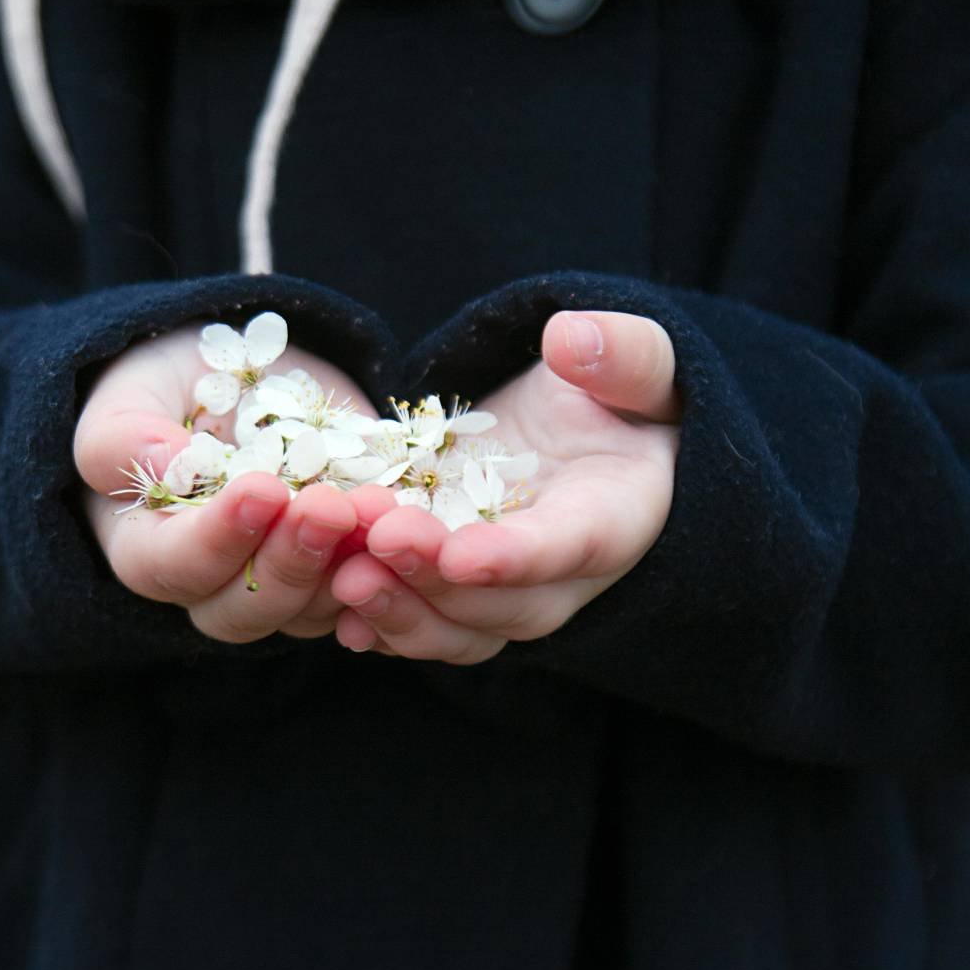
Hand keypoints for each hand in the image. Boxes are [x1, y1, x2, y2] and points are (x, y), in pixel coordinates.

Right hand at [74, 323, 380, 642]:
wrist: (254, 383)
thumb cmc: (179, 386)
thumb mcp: (137, 387)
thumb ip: (126, 433)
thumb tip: (162, 465)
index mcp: (147, 545)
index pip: (171, 565)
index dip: (217, 537)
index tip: (263, 490)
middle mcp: (212, 584)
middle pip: (241, 611)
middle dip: (290, 561)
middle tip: (330, 509)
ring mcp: (278, 587)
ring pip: (307, 614)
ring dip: (345, 569)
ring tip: (376, 510)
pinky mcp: (334, 576)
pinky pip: (360, 598)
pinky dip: (385, 570)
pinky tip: (406, 530)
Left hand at [329, 310, 680, 663]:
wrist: (590, 436)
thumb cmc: (619, 398)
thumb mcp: (639, 364)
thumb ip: (621, 355)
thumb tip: (571, 338)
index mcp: (614, 518)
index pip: (571, 547)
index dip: (517, 558)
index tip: (462, 555)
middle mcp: (562, 576)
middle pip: (505, 606)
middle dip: (437, 581)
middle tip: (379, 539)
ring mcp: (505, 591)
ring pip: (458, 631)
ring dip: (399, 612)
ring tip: (342, 578)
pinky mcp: (458, 588)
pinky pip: (423, 623)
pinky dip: (378, 622)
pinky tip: (331, 607)